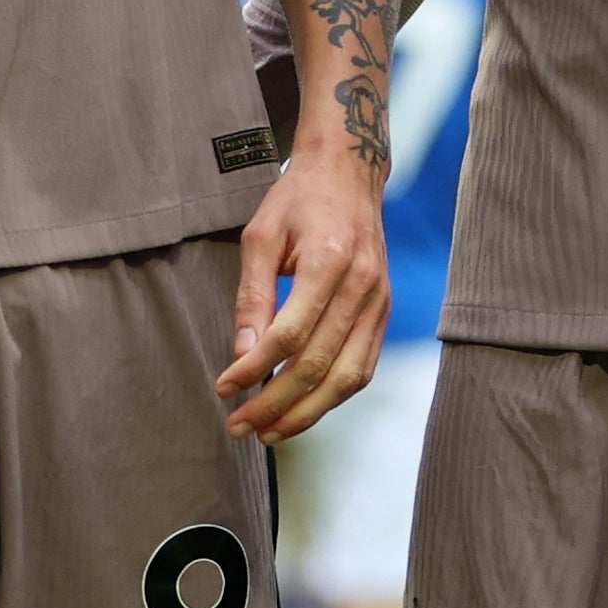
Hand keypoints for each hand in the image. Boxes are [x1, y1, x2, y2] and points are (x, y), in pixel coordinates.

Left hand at [220, 152, 388, 442]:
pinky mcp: (384, 312)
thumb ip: (252, 296)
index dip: (254, 369)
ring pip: (346, 377)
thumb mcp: (260, 237)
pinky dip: (332, 397)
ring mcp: (379, 302)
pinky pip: (362, 368)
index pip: (290, 334)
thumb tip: (242, 353)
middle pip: (318, 364)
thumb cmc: (299, 200)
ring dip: (306, 413)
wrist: (349, 174)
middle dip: (274, 403)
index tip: (224, 388)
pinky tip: (302, 410)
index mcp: (329, 260)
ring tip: (269, 432)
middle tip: (239, 425)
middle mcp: (362, 286)